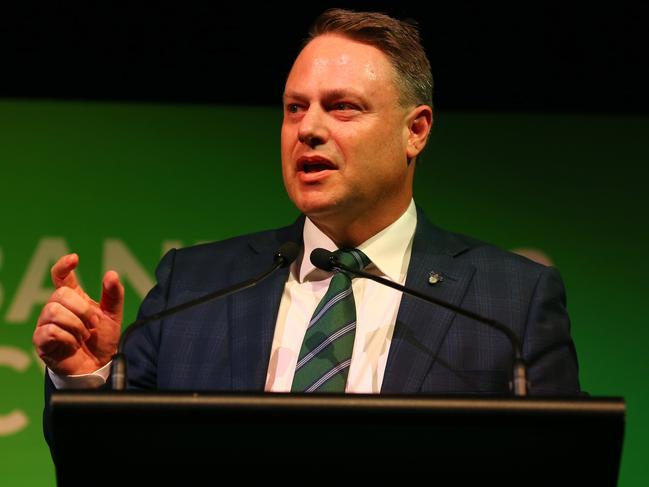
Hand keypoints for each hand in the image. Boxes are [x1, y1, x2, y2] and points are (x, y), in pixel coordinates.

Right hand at [33, 254, 123, 375]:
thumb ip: (114, 294)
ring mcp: (46, 324)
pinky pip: (50, 330)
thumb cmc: (101, 339)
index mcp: (72, 299)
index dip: (63, 266)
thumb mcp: (113, 315)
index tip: (74, 259)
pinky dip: (68, 338)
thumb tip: (111, 273)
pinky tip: (73, 344)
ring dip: (76, 325)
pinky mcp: (41, 341)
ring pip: (53, 311)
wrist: (98, 365)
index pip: (60, 277)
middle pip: (60, 294)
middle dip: (82, 309)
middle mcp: (56, 308)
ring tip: (83, 336)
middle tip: (92, 324)